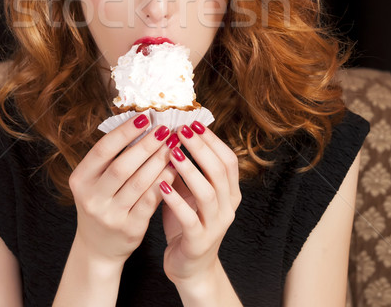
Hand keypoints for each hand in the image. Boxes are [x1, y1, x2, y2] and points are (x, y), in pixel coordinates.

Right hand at [68, 114, 175, 266]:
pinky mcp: (130, 229)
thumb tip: (141, 122)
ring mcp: (110, 216)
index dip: (124, 132)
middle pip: (122, 166)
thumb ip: (112, 157)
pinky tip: (175, 167)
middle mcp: (92, 198)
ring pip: (139, 182)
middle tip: (164, 129)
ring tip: (173, 144)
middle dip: (146, 145)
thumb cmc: (102, 202)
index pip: (102, 150)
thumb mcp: (95, 180)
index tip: (144, 117)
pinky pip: (151, 200)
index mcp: (80, 179)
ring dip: (159, 160)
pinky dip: (164, 181)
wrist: (98, 247)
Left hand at [159, 122, 240, 283]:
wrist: (190, 267)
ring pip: (208, 193)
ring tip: (171, 152)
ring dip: (190, 170)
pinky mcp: (199, 241)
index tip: (193, 123)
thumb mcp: (189, 191)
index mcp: (229, 192)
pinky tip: (161, 185)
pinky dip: (176, 200)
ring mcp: (215, 225)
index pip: (228, 160)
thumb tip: (171, 134)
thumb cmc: (187, 221)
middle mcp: (228, 207)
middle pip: (220, 171)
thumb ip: (185, 167)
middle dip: (201, 148)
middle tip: (182, 131)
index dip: (212, 140)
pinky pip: (190, 218)